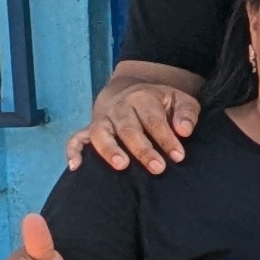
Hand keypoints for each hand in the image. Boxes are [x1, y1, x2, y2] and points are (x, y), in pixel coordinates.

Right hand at [72, 70, 198, 173]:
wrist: (130, 92)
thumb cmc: (160, 102)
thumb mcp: (180, 100)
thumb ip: (186, 113)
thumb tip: (184, 131)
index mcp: (142, 98)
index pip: (154, 120)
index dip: (166, 139)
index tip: (178, 156)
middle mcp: (119, 108)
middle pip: (128, 129)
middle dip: (143, 149)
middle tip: (158, 168)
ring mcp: (102, 119)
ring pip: (100, 133)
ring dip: (108, 149)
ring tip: (121, 165)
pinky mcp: (89, 129)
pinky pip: (76, 139)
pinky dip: (73, 151)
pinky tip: (77, 167)